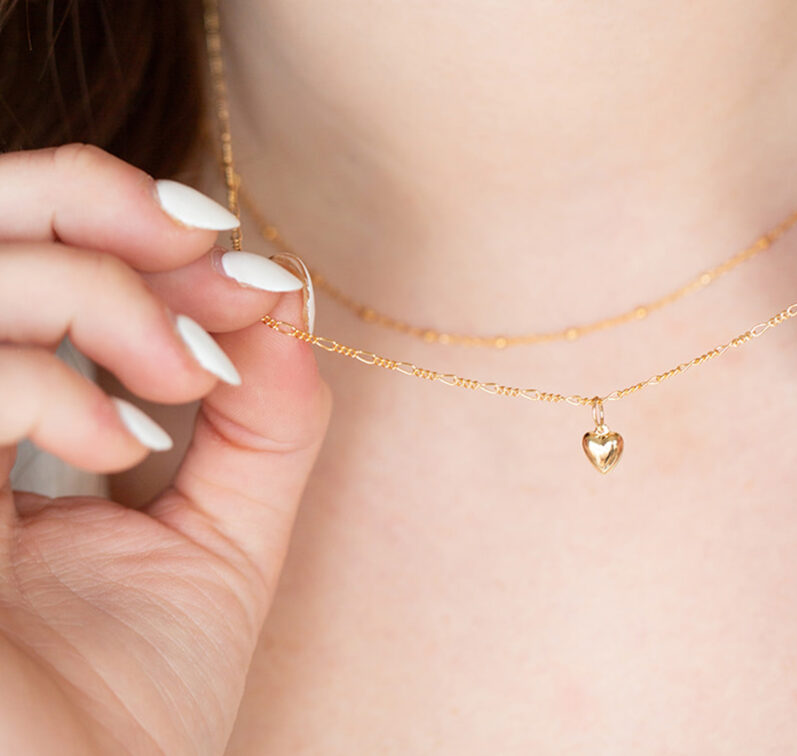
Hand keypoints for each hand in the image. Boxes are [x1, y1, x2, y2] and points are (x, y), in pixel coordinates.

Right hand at [0, 144, 329, 753]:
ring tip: (186, 375)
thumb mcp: (222, 541)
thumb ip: (263, 426)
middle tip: (211, 257)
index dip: (132, 226)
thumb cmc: (134, 708)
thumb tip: (287, 301)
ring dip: (98, 294)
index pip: (26, 254)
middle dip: (97, 204)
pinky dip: (50, 384)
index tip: (251, 275)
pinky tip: (121, 445)